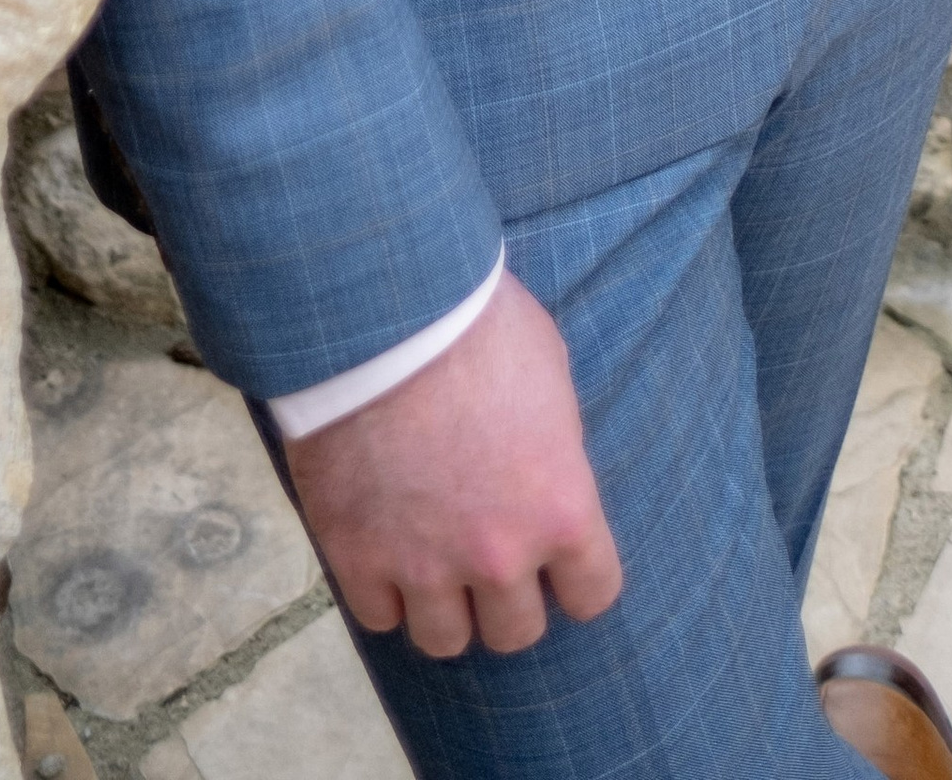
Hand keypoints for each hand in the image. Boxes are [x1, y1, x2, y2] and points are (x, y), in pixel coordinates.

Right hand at [282, 268, 623, 658]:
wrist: (377, 311)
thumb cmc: (473, 320)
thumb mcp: (546, 368)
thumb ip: (554, 439)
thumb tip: (546, 458)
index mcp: (562, 508)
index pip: (593, 595)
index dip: (573, 577)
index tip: (554, 559)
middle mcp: (500, 554)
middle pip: (517, 632)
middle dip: (505, 597)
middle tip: (483, 553)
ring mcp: (426, 565)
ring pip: (446, 640)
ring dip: (442, 607)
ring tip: (429, 562)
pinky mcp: (358, 557)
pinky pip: (379, 617)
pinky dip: (381, 590)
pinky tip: (381, 548)